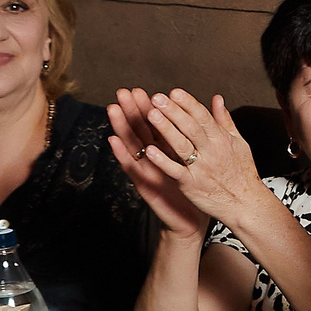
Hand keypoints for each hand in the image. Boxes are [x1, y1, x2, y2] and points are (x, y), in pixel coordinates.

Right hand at [106, 87, 207, 238]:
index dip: (149, 107)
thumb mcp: (197, 161)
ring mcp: (147, 171)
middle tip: (123, 92)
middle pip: (141, 130)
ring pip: (133, 146)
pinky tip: (114, 141)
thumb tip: (197, 119)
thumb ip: (195, 139)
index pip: (156, 125)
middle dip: (132, 111)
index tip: (142, 89)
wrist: (191, 220)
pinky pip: (133, 169)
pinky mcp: (144, 186)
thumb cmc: (194, 188)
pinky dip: (123, 155)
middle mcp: (154, 158)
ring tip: (113, 109)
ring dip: (122, 127)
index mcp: (167, 150)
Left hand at [126, 89, 269, 229]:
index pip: (203, 117)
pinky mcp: (191, 184)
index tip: (174, 92)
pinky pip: (175, 170)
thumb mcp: (239, 143)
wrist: (245, 204)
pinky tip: (150, 150)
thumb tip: (217, 99)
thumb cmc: (242, 174)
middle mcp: (211, 152)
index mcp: (222, 140)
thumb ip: (224, 120)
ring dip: (166, 129)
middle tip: (158, 98)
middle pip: (190, 127)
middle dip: (174, 111)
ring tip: (152, 115)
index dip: (188, 103)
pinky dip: (163, 160)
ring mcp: (201, 168)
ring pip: (181, 145)